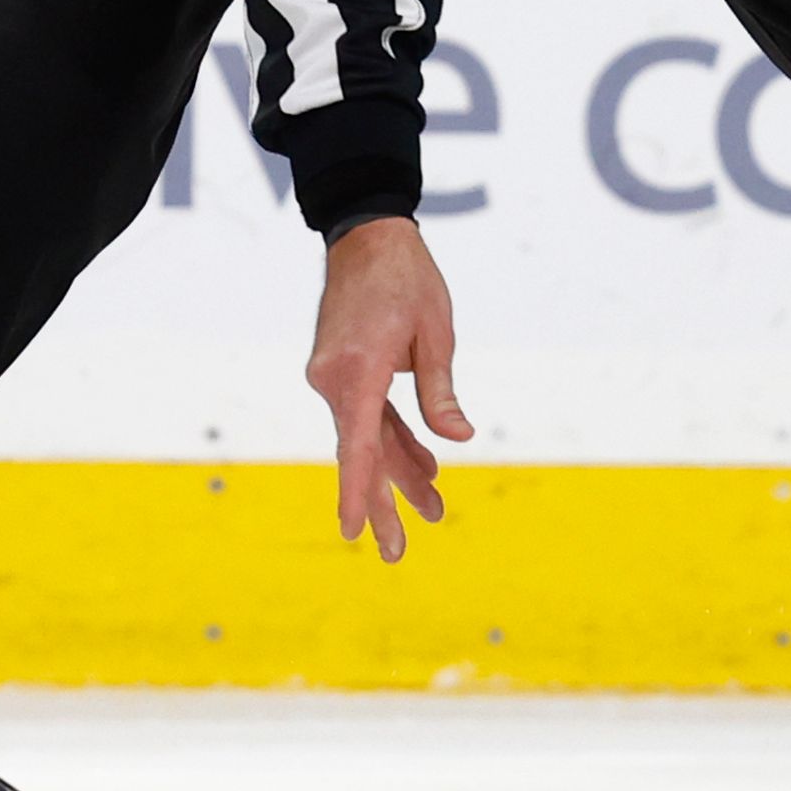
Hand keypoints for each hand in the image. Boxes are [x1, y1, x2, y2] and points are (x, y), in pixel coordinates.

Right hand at [309, 215, 469, 560]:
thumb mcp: (435, 333)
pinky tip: (424, 468)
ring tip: (435, 511)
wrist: (366, 236)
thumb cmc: (407, 278)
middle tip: (397, 553)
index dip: (357, 491)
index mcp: (359, 369)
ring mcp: (333, 377)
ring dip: (399, 474)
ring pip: (367, 438)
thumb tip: (457, 439)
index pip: (356, 444)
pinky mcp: (341, 373)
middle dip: (383, 504)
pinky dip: (393, 441)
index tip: (352, 531)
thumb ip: (441, 390)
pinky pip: (367, 417)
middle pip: (360, 454)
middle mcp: (334, 379)